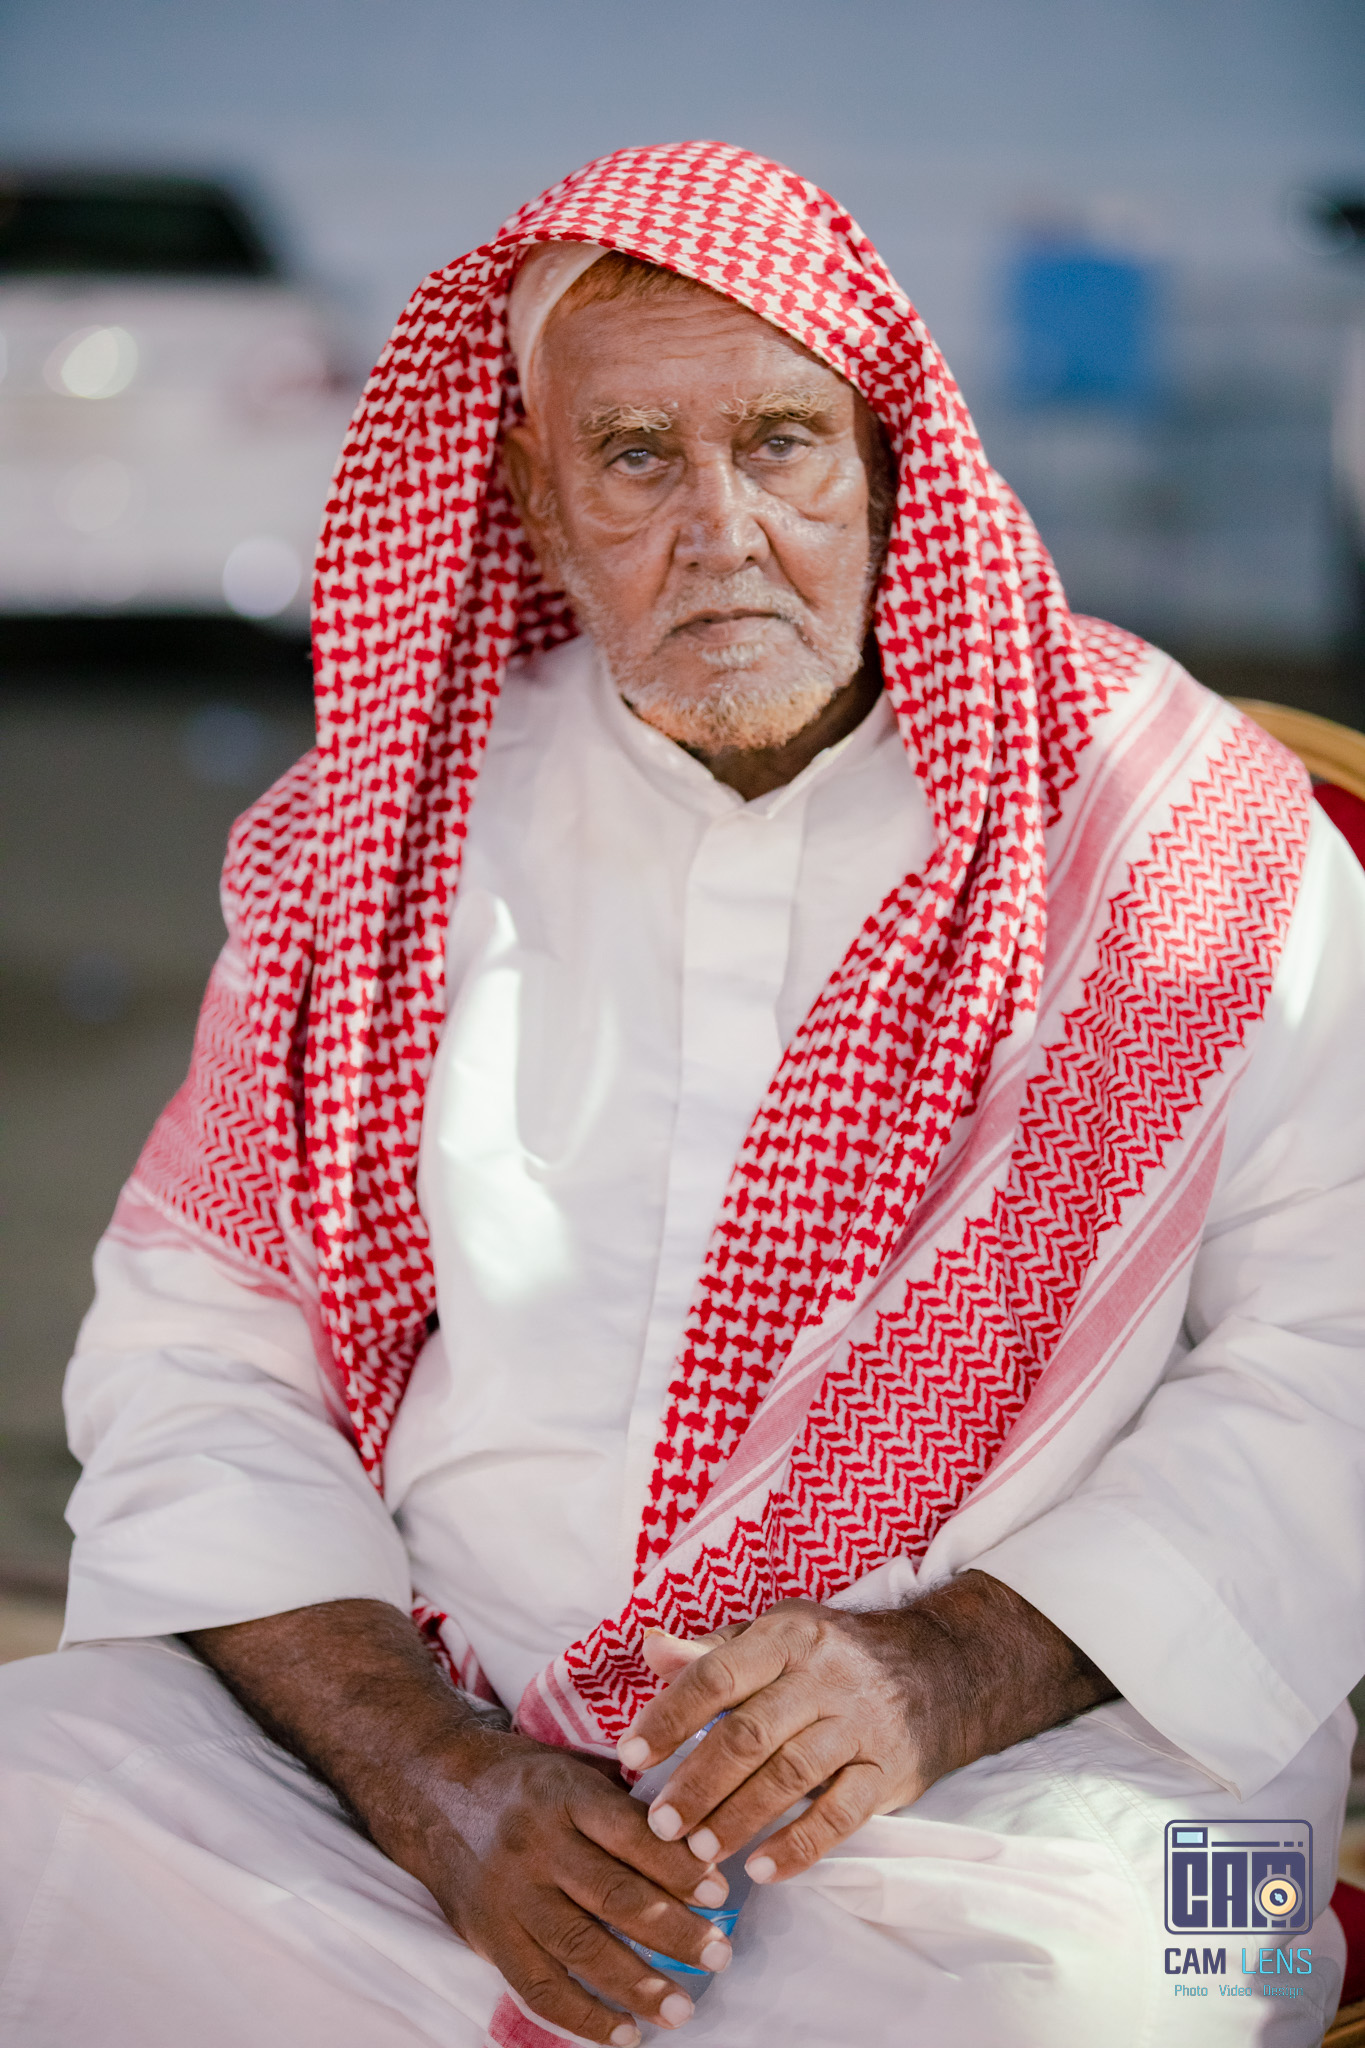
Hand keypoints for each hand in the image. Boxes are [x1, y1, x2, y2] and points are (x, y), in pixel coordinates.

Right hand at [187, 1599, 733, 2047]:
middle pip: (613, 1897)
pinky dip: (584, 2017)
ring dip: (637, 1984)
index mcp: (563, 1794)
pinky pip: (538, 1986)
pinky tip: (624, 2034)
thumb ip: (623, 1803)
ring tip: (681, 2009)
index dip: (677, 1868)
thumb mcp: (571, 1767)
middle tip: (719, 1957)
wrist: (432, 1788)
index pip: (630, 1836)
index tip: (720, 1894)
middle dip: (673, 1933)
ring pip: (580, 1949)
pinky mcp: (488, 1934)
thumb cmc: (522, 1778)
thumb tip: (696, 1842)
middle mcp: (536, 1844)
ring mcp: (508, 1894)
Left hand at [616, 1572, 1114, 1886]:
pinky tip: (763, 1870)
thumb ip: (711, 1651)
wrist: (941, 1668)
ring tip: (699, 1855)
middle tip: (659, 1827)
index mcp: (785, 1638)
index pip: (716, 1675)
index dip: (669, 1717)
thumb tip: (648, 1646)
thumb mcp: (776, 1634)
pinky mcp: (888, 1771)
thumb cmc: (834, 1654)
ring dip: (740, 1818)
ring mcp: (859, 1725)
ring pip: (791, 1776)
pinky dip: (800, 1845)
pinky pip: (841, 1814)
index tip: (628, 1758)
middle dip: (699, 1782)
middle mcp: (822, 1677)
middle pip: (750, 1733)